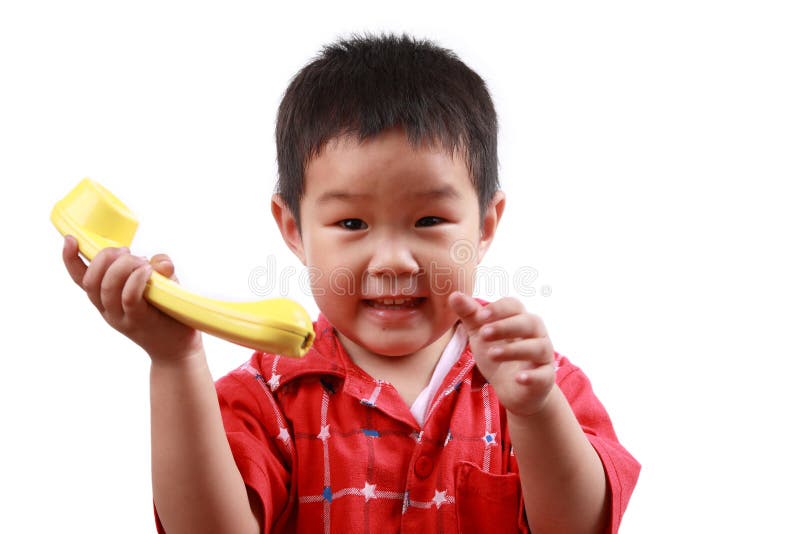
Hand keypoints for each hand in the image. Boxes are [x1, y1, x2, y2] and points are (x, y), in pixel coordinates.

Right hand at [62, 235, 202, 362]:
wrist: (177, 350)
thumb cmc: (167, 313)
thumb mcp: (161, 284)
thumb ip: (158, 268)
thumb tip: (159, 261)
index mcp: (105, 299)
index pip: (80, 279)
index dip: (71, 259)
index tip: (70, 239)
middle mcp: (108, 309)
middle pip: (91, 280)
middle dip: (105, 257)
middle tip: (127, 251)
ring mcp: (122, 317)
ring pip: (108, 286)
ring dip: (124, 266)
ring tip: (143, 262)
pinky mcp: (139, 321)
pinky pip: (129, 297)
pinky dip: (136, 278)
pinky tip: (148, 270)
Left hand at [448, 292, 554, 415]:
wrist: (514, 391)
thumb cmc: (498, 356)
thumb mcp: (480, 334)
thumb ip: (470, 315)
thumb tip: (453, 295)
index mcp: (520, 319)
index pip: (515, 306)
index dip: (499, 309)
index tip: (480, 316)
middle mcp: (537, 334)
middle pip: (529, 322)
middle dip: (506, 326)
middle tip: (483, 333)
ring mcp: (544, 356)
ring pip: (538, 347)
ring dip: (514, 349)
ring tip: (491, 354)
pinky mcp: (546, 378)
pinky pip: (544, 375)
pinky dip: (532, 376)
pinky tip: (519, 379)